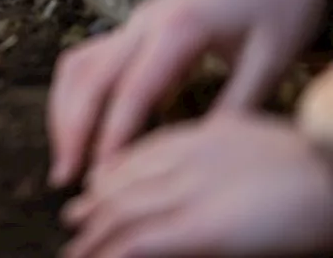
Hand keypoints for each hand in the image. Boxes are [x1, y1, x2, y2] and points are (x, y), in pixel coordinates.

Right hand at [48, 0, 332, 188]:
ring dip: (65, 112)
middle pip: (88, 77)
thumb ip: (237, 107)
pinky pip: (92, 59)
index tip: (104, 178)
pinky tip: (87, 126)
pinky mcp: (139, 26)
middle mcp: (146, 21)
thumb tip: (206, 158)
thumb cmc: (285, 1)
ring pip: (79, 66)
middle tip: (66, 179)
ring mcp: (137, 21)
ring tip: (68, 158)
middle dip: (70, 129)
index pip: (132, 92)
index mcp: (179, 29)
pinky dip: (79, 95)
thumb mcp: (274, 59)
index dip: (112, 137)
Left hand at [62, 114, 332, 257]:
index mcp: (210, 136)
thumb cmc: (323, 169)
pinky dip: (112, 251)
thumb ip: (227, 154)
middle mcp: (193, 158)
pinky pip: (142, 239)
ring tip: (77, 248)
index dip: (116, 173)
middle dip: (97, 204)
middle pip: (128, 181)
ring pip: (124, 210)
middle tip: (75, 219)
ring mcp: (195, 191)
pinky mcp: (204, 227)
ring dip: (95, 233)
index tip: (98, 186)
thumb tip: (210, 169)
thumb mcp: (264, 146)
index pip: (147, 153)